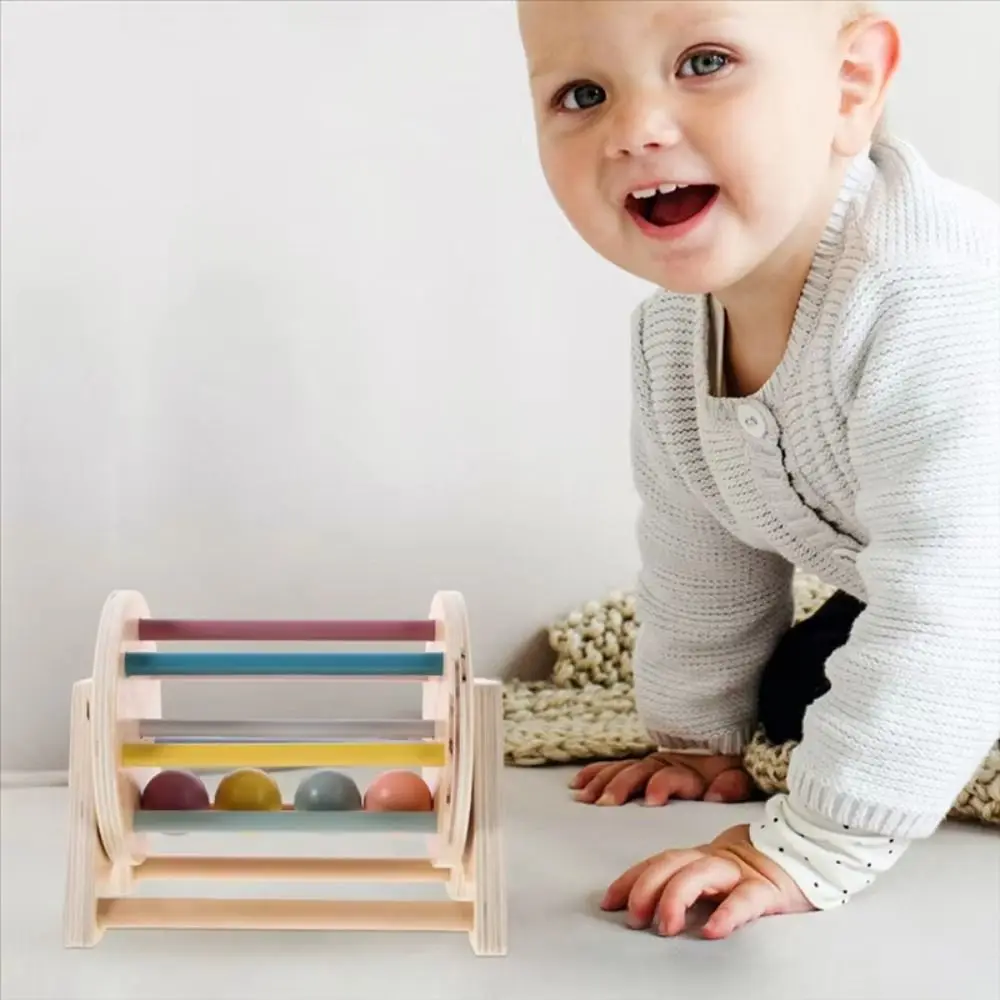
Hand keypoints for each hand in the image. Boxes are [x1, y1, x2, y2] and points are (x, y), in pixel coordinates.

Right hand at [570, 752, 751, 805]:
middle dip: (621, 786)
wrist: (715, 742)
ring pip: (620, 770)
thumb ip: (731, 784)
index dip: (662, 785)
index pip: (671, 777)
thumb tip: (717, 793)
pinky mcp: (635, 765)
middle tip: (606, 802)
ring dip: (602, 783)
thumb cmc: (724, 768)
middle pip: (637, 773)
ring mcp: (646, 764)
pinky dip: (593, 773)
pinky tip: (578, 783)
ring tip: (585, 797)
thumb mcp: (736, 776)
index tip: (651, 799)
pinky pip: (610, 767)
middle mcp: (662, 765)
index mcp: (687, 772)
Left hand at [601, 823, 814, 938]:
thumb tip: (646, 906)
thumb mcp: (716, 873)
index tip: (609, 902)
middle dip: (646, 888)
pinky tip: (714, 931)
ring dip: (677, 898)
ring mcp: (741, 871)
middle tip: (634, 918)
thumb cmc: (757, 868)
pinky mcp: (769, 888)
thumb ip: (688, 881)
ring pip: (701, 875)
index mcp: (699, 856)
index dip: (631, 879)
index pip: (657, 862)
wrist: (810, 849)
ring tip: (666, 926)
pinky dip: (727, 914)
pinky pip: (746, 900)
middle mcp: (715, 859)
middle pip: (672, 864)